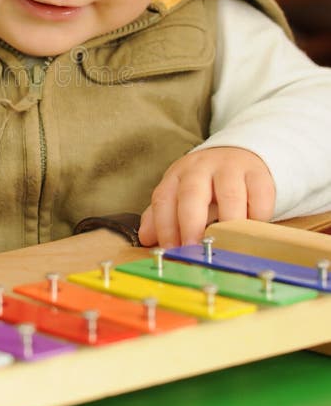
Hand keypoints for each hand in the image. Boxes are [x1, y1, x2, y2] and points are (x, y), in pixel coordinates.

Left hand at [138, 146, 274, 248]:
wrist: (238, 155)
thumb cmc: (205, 184)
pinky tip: (252, 231)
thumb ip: (163, 217)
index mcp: (177, 175)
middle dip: (191, 224)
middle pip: (192, 193)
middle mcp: (201, 168)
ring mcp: (231, 168)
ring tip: (226, 246)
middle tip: (194, 249)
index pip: (164, 198)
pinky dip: (257, 217)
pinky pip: (259, 196)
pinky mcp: (258, 174)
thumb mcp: (180, 195)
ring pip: (229, 194)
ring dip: (227, 222)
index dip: (164, 226)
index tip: (170, 250)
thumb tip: (146, 238)